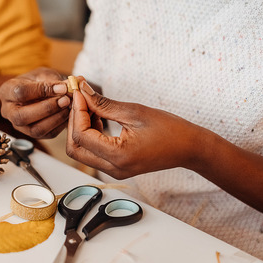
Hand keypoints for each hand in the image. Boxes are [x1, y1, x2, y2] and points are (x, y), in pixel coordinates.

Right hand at [0, 68, 71, 138]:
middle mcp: (8, 111)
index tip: (61, 87)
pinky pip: (47, 134)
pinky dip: (60, 125)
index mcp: (6, 91)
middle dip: (47, 109)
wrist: (37, 91)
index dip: (42, 90)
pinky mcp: (33, 134)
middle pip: (22, 116)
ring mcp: (19, 126)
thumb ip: (53, 80)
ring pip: (35, 129)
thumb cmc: (37, 81)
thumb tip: (68, 86)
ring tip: (69, 106)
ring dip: (55, 118)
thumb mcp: (42, 74)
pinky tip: (68, 114)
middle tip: (65, 100)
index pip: (20, 92)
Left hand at [67, 81, 205, 178]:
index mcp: (118, 156)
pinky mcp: (116, 167)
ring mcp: (114, 171)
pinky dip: (89, 135)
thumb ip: (104, 104)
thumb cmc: (170, 129)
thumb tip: (82, 91)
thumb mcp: (134, 112)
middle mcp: (113, 168)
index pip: (81, 135)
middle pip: (74, 148)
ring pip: (81, 151)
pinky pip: (93, 153)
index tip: (79, 92)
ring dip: (80, 128)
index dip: (76, 111)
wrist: (189, 148)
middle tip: (80, 99)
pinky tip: (98, 117)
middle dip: (73, 122)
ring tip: (90, 106)